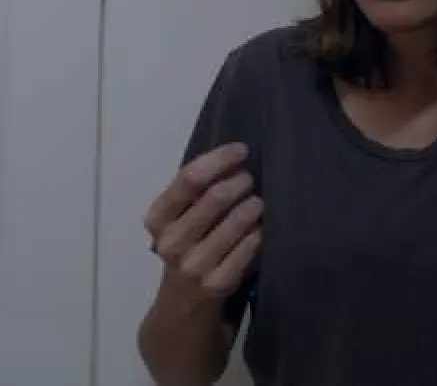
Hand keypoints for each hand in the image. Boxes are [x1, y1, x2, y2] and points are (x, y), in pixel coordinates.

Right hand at [144, 142, 262, 299]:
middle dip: (241, 182)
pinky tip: (259, 229)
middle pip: (216, 196)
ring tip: (257, 203)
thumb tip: (235, 156)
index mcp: (158, 219)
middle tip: (250, 180)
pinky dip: (258, 233)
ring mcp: (193, 265)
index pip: (189, 178)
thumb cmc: (186, 249)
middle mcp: (171, 242)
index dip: (220, 159)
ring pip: (236, 221)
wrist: (181, 306)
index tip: (241, 150)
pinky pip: (248, 247)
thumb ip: (197, 191)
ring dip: (253, 206)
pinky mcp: (217, 283)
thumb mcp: (179, 220)